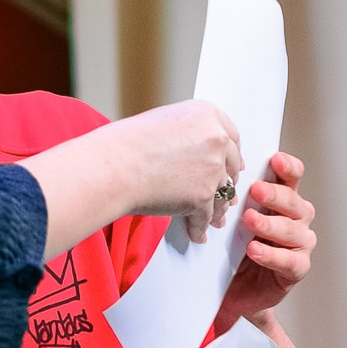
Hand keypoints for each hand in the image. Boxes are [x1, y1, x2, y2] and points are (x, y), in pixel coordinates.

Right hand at [123, 101, 243, 236]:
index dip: (231, 154)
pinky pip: (205, 217)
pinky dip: (199, 227)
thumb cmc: (125, 144)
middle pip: (232, 165)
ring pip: (223, 194)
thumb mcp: (162, 122)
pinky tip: (197, 232)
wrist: (114, 167)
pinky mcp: (202, 197)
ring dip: (218, 208)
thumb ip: (186, 134)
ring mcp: (212, 170)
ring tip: (214, 218)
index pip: (231, 136)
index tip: (232, 162)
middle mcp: (216, 140)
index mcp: (206, 115)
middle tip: (225, 191)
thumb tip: (190, 154)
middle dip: (227, 181)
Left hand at [213, 150, 315, 338]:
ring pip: (292, 230)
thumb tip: (213, 177)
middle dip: (274, 195)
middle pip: (293, 202)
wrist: (235, 291)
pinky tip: (254, 250)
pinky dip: (271, 254)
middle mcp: (296, 219)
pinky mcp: (297, 268)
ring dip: (270, 224)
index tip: (275, 159)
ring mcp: (300, 243)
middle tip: (256, 190)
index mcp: (283, 201)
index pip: (291, 177)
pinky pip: (289, 260)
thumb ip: (231, 200)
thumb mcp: (229, 221)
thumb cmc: (235, 251)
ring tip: (249, 221)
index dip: (287, 167)